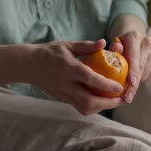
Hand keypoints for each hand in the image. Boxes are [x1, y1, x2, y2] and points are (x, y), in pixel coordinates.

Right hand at [0, 39, 124, 114]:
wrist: (28, 65)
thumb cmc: (50, 52)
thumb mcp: (68, 45)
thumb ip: (87, 46)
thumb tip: (105, 42)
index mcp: (68, 68)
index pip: (89, 79)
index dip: (106, 84)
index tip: (120, 87)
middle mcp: (66, 84)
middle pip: (88, 101)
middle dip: (108, 104)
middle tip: (122, 99)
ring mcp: (63, 94)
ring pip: (84, 108)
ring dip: (102, 108)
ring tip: (115, 101)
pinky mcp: (62, 99)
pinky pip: (79, 108)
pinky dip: (93, 108)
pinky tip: (103, 102)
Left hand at [110, 31, 150, 102]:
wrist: (134, 41)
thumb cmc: (119, 47)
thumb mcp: (113, 47)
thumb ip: (114, 49)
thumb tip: (116, 49)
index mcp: (134, 36)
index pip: (134, 56)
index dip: (133, 71)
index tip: (132, 83)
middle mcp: (147, 41)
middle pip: (141, 67)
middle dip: (133, 84)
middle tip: (127, 97)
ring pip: (146, 73)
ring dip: (137, 80)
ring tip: (128, 78)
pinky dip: (143, 78)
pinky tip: (137, 74)